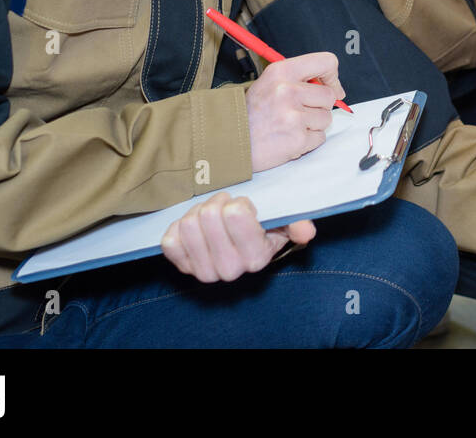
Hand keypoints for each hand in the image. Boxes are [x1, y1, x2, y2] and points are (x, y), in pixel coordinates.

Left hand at [162, 192, 316, 282]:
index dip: (238, 203)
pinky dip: (179, 227)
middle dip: (217, 204)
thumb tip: (306, 231)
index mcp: (256, 257)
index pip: (234, 214)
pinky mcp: (182, 267)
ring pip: (188, 225)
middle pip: (208, 217)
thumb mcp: (283, 223)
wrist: (235, 245)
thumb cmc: (260, 228)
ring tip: (210, 217)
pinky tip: (195, 229)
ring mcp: (205, 272)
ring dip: (198, 213)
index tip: (243, 208)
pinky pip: (170, 241)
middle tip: (224, 208)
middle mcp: (230, 270)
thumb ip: (297, 223)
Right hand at [244, 51, 343, 171]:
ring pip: (326, 118)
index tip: (331, 86)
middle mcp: (288, 91)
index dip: (332, 76)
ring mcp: (293, 116)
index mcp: (281, 72)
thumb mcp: (268, 83)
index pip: (326, 62)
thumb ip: (298, 80)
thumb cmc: (249, 114)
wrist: (227, 141)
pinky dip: (308, 141)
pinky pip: (320, 138)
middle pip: (329, 96)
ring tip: (289, 126)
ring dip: (312, 125)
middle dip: (319, 106)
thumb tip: (333, 86)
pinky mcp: (297, 139)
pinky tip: (289, 138)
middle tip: (298, 112)